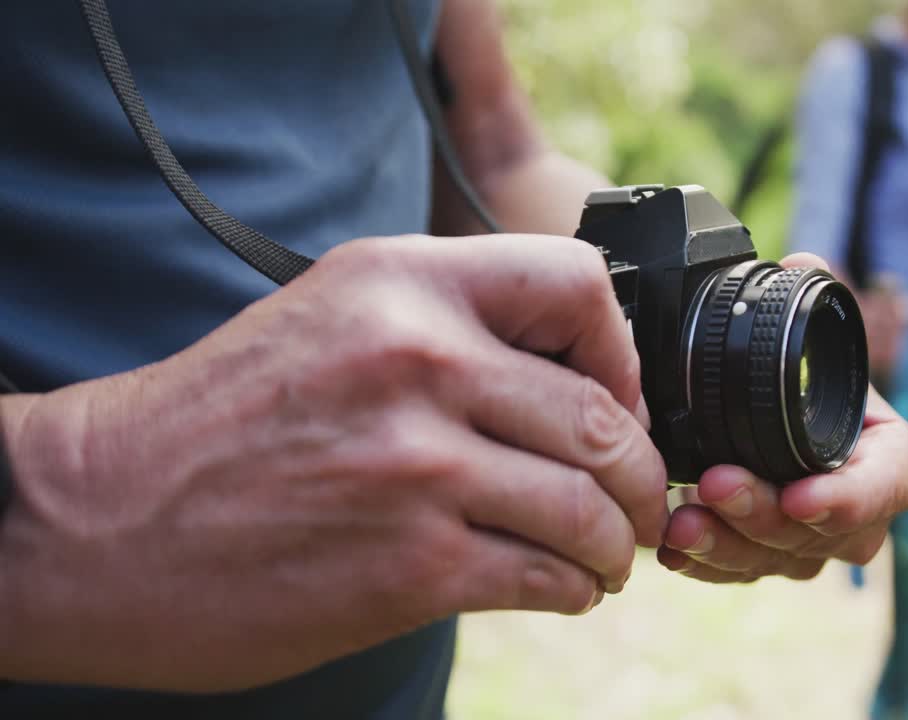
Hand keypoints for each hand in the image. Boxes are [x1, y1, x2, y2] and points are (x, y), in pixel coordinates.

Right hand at [0, 234, 668, 691]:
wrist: (98, 521)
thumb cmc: (219, 422)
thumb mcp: (331, 322)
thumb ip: (447, 327)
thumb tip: (574, 375)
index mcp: (400, 282)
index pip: (577, 284)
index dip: (620, 353)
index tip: (616, 402)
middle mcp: (417, 358)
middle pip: (604, 417)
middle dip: (640, 476)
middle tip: (636, 504)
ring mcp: (416, 464)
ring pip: (589, 505)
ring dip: (614, 542)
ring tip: (604, 556)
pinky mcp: (408, 564)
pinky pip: (545, 575)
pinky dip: (571, 588)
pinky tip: (561, 587)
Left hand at [655, 254, 907, 583]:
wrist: (754, 403)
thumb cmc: (793, 369)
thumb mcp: (805, 330)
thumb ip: (807, 298)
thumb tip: (802, 265)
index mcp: (886, 451)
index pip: (893, 483)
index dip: (851, 498)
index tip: (800, 496)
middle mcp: (857, 505)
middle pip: (826, 533)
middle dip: (766, 517)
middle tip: (713, 486)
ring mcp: (812, 539)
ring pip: (779, 560)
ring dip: (728, 545)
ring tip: (679, 521)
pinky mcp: (766, 557)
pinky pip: (742, 571)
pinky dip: (706, 561)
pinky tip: (672, 549)